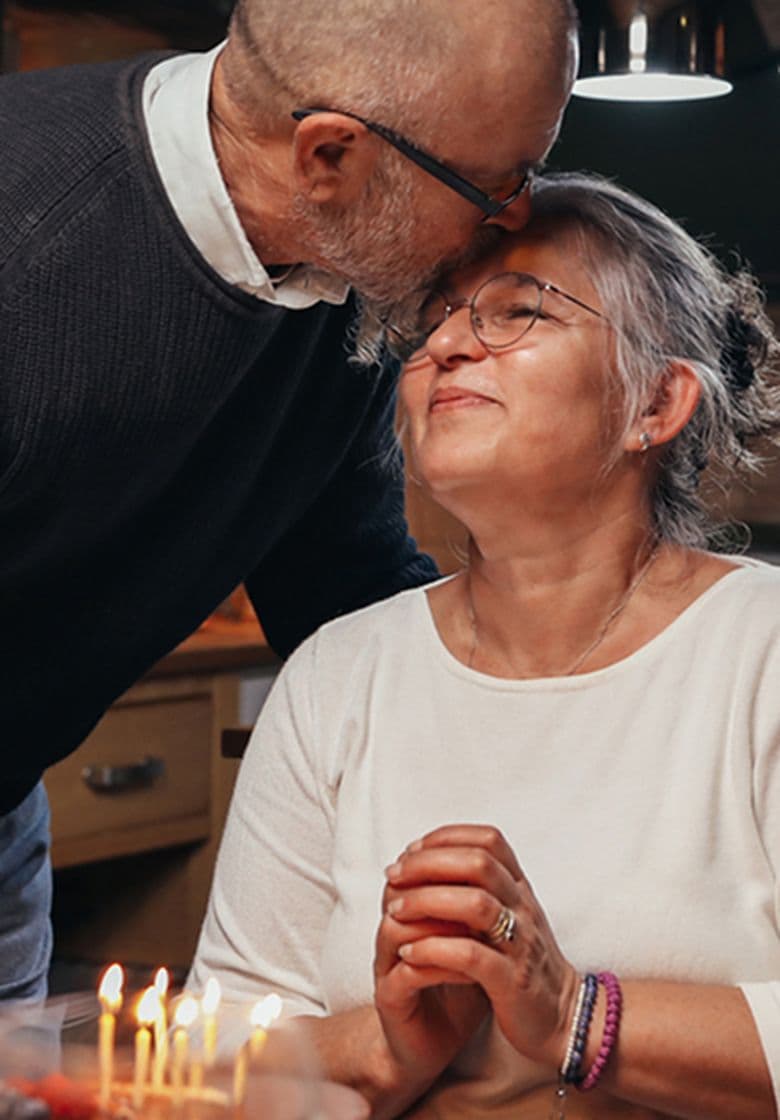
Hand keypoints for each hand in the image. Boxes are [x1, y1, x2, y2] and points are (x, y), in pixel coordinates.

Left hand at [383, 824, 579, 1069]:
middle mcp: (523, 908)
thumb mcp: (510, 915)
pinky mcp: (512, 982)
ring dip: (427, 902)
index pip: (489, 840)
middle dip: (429, 864)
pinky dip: (435, 950)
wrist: (565, 1018)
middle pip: (478, 864)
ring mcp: (521, 943)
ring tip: (394, 910)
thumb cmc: (525, 964)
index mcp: (520, 889)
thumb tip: (429, 859)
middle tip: (393, 876)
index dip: (447, 837)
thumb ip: (482, 888)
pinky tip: (408, 952)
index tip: (411, 850)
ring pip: (476, 904)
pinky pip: (472, 957)